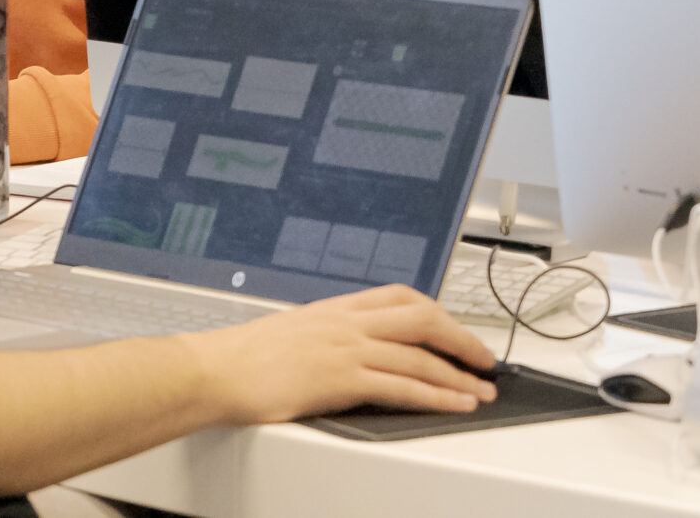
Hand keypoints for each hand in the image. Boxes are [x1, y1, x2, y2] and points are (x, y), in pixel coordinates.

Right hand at [195, 286, 496, 423]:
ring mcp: (345, 348)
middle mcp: (345, 322)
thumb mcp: (290, 334)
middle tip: (484, 357)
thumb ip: (324, 338)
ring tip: (483, 390)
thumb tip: (344, 353)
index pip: (398, 296)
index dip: (435, 310)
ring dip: (459, 374)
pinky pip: (402, 386)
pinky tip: (456, 404)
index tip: (452, 326)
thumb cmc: (241, 357)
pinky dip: (437, 396)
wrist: (215, 370)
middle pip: (421, 318)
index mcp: (334, 308)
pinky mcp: (341, 379)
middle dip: (460, 337)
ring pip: (419, 355)